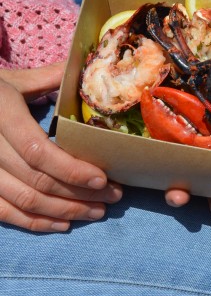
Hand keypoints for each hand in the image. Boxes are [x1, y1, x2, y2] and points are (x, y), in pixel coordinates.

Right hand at [0, 62, 121, 231]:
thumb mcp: (13, 81)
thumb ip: (49, 79)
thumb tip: (89, 72)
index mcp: (2, 115)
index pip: (38, 152)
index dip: (71, 170)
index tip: (103, 179)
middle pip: (36, 180)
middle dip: (79, 193)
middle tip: (114, 195)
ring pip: (23, 200)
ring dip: (64, 210)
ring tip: (97, 211)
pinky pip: (3, 212)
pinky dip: (34, 222)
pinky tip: (63, 223)